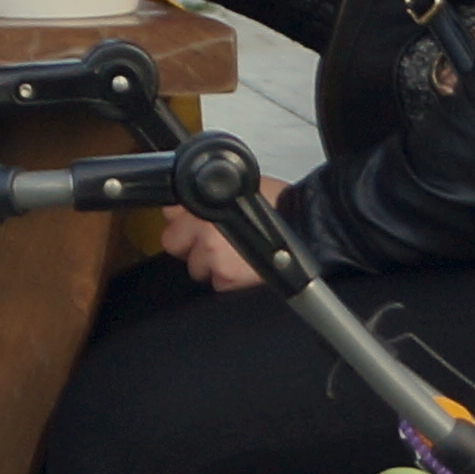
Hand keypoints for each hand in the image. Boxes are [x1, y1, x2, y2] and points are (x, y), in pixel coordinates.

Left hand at [161, 190, 276, 291]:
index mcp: (204, 204)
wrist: (305, 223)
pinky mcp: (227, 277)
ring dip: (210, 264)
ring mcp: (213, 255)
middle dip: (190, 245)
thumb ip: (205, 199)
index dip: (182, 221)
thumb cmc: (278, 204)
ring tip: (234, 255)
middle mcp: (204, 230)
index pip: (169, 214)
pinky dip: (228, 280)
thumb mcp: (236, 189)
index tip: (191, 225)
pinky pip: (215, 284)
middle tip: (214, 243)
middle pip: (174, 243)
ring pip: (195, 268)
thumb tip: (182, 207)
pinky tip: (244, 267)